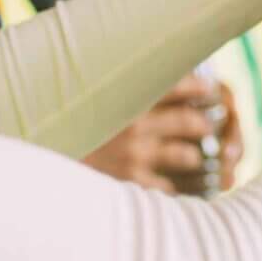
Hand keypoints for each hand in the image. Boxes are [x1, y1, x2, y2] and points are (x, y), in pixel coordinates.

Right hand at [82, 74, 241, 192]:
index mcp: (127, 96)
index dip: (202, 88)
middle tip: (212, 126)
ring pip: (189, 156)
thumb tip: (158, 72)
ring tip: (200, 156)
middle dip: (207, 125)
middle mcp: (133, 124)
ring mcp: (134, 155)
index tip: (212, 90)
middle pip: (192, 122)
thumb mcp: (96, 98)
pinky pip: (173, 188)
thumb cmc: (73, 128)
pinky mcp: (131, 183)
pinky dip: (185, 186)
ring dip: (198, 156)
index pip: (180, 85)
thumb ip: (126, 88)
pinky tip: (186, 185)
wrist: (49, 169)